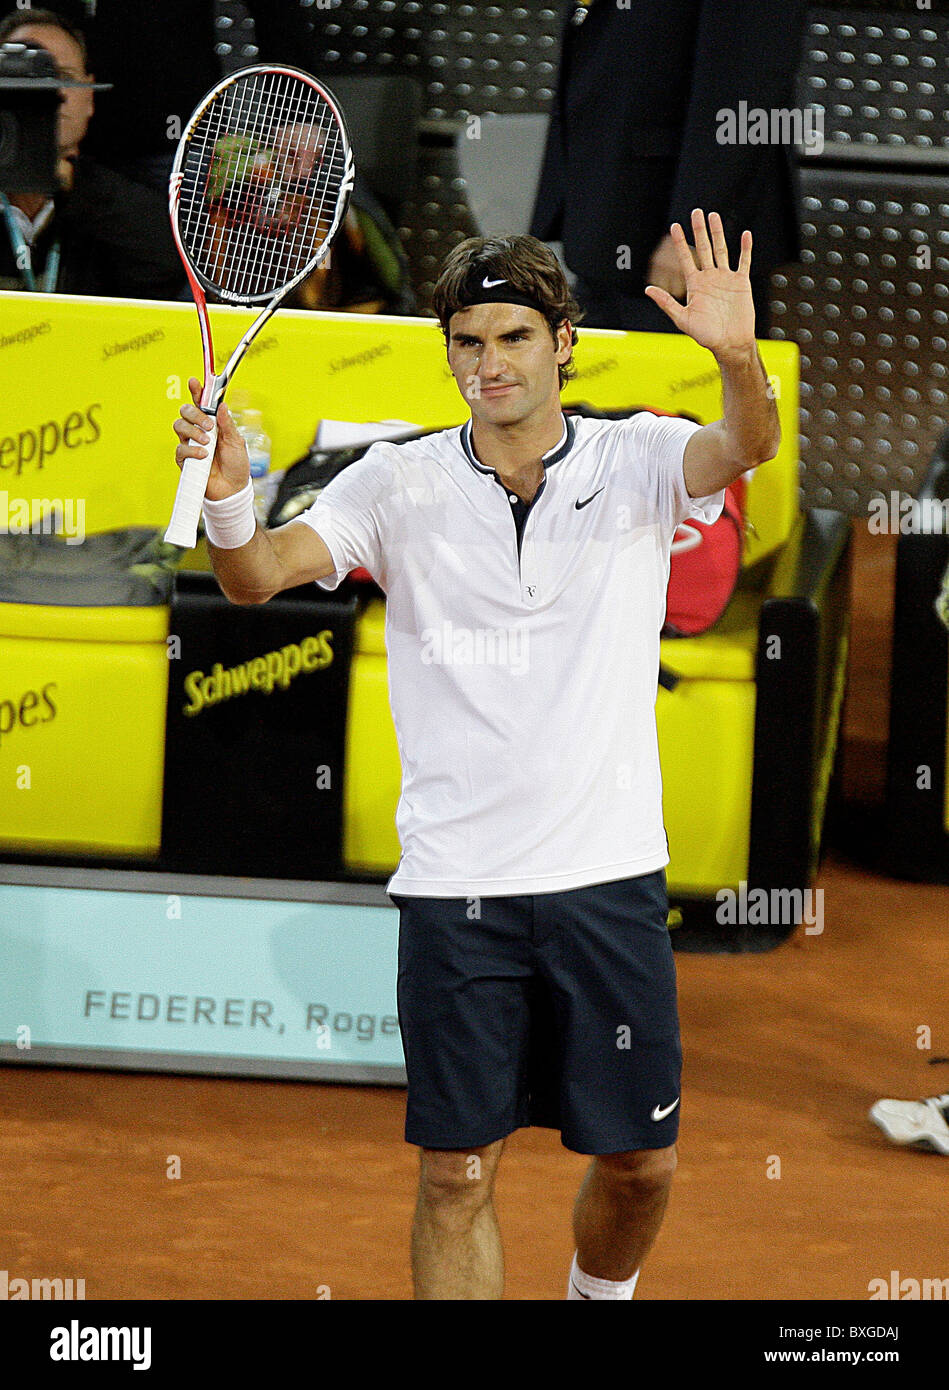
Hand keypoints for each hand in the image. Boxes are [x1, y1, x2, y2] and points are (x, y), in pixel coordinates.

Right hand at [173, 378, 249, 500]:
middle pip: (185, 411)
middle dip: (195, 414)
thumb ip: (228, 424)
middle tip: (209, 425)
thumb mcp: (237, 442)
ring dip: (193, 431)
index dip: (196, 391)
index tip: (194, 382)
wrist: (232, 490)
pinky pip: (180, 449)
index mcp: (212, 424)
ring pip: (179, 426)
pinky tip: (203, 456)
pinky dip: (192, 451)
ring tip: (207, 442)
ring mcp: (190, 444)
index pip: (200, 403)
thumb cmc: (236, 465)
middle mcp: (198, 431)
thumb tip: (222, 405)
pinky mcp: (185, 460)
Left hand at [645, 210, 755, 356]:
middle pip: (703, 248)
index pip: (685, 259)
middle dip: (699, 230)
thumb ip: (666, 303)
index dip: (680, 243)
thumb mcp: (682, 319)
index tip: (675, 226)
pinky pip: (743, 261)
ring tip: (714, 216)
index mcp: (695, 285)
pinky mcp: (741, 283)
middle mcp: (709, 279)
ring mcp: (725, 279)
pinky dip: (745, 248)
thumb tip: (648, 290)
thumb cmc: (707, 335)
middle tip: (696, 212)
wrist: (730, 343)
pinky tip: (746, 235)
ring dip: (718, 233)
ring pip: (721, 250)